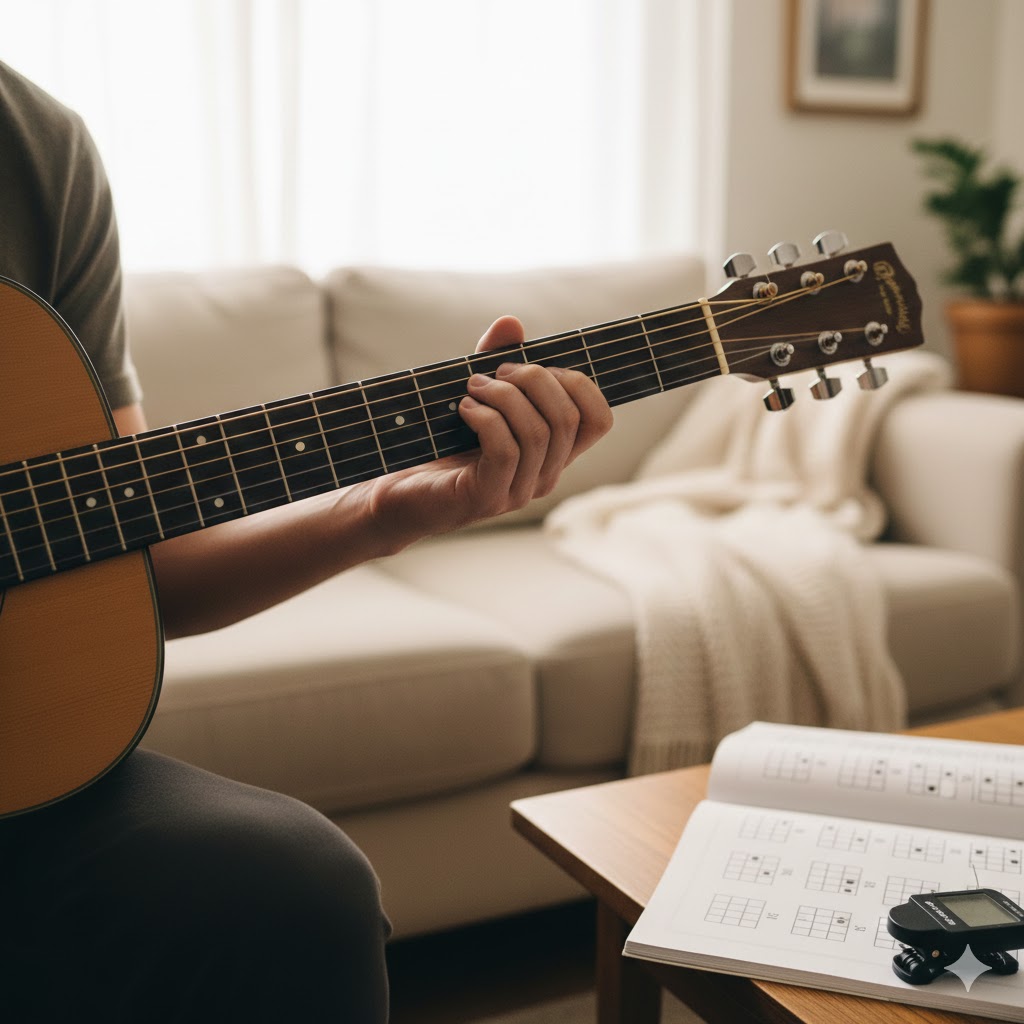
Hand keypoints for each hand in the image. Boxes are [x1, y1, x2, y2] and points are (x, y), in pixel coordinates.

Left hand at [362, 315, 612, 547]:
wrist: (401, 491)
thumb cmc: (440, 444)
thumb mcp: (476, 396)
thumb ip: (497, 362)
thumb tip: (511, 323)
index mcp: (553, 453)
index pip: (599, 420)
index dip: (579, 384)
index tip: (538, 368)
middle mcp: (545, 476)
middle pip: (567, 418)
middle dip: (534, 380)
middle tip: (495, 371)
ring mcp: (519, 491)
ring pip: (538, 433)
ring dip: (504, 396)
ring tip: (473, 386)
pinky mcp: (488, 498)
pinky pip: (506, 450)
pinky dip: (486, 419)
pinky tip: (464, 410)